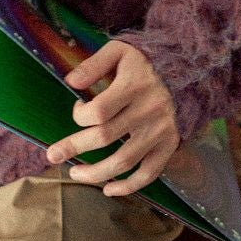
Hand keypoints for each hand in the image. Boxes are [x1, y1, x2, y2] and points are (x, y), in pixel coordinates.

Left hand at [44, 40, 178, 195]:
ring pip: (124, 161)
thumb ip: (94, 65)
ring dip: (96, 173)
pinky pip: (149, 173)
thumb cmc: (145, 61)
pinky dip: (129, 186)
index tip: (78, 110)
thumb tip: (70, 82)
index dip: (80, 115)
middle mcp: (148, 111)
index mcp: (134, 86)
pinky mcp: (169, 145)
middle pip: (105, 137)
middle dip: (75, 148)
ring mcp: (160, 132)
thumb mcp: (119, 51)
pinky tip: (108, 190)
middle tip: (53, 155)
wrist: (188, 71)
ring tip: (75, 174)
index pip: (100, 111)